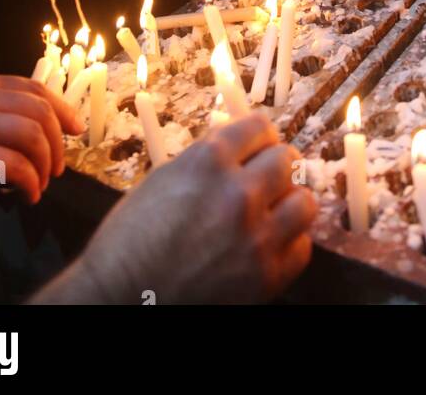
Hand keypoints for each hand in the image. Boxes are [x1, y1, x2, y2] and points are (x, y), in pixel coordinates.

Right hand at [0, 73, 82, 218]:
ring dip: (45, 164)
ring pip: (34, 136)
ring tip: (40, 184)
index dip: (60, 108)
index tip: (75, 127)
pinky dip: (30, 184)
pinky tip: (26, 196)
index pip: (32, 87)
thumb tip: (15, 133)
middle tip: (58, 165)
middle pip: (39, 110)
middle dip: (58, 140)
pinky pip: (18, 167)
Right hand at [36, 114, 315, 304]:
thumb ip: (207, 160)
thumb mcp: (164, 178)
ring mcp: (256, 237)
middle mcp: (239, 193)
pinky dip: (289, 243)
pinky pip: (302, 247)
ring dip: (288, 203)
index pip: (259, 126)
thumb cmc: (131, 238)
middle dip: (272, 166)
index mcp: (208, 160)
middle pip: (286, 160)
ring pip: (304, 202)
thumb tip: (240, 148)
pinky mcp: (266, 277)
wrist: (121, 298)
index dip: (258, 135)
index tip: (257, 145)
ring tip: (272, 211)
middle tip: (263, 178)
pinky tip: (270, 243)